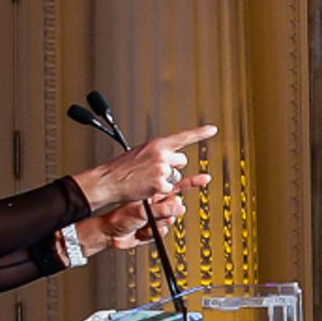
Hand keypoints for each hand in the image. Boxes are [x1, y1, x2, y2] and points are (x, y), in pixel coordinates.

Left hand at [75, 187, 187, 255]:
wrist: (109, 234)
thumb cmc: (118, 217)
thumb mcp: (140, 210)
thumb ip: (161, 209)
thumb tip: (180, 208)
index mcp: (153, 192)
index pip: (176, 185)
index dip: (192, 181)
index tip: (206, 178)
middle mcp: (156, 203)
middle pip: (176, 206)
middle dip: (167, 212)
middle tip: (154, 214)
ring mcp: (156, 216)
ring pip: (171, 220)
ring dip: (157, 224)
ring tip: (143, 224)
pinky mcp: (155, 229)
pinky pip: (164, 232)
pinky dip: (154, 233)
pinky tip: (143, 231)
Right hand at [79, 124, 216, 217]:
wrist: (108, 181)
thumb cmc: (122, 168)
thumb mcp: (140, 152)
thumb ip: (157, 152)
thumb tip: (170, 155)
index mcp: (157, 144)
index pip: (183, 136)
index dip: (200, 133)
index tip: (213, 129)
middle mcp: (161, 154)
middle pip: (181, 161)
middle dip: (174, 166)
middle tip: (156, 170)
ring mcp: (162, 170)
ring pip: (175, 177)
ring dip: (166, 180)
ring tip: (147, 179)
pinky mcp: (160, 184)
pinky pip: (169, 189)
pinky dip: (160, 191)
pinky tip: (147, 188)